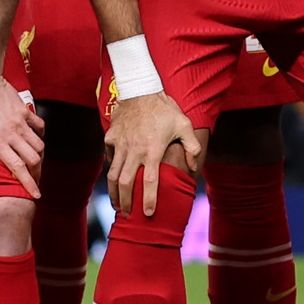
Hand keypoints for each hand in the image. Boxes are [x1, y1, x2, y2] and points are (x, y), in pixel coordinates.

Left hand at [0, 72, 43, 196]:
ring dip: (38, 154)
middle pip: (33, 158)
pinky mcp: (24, 110)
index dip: (28, 183)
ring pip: (39, 144)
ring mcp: (20, 122)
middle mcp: (12, 134)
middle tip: (34, 177)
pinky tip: (35, 137)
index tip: (36, 194)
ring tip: (34, 160)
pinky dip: (40, 134)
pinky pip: (39, 125)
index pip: (17, 168)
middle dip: (36, 171)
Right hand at [103, 89, 201, 215]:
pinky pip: (109, 158)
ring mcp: (120, 144)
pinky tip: (113, 180)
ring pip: (112, 174)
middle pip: (125, 183)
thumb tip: (194, 167)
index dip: (149, 199)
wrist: (139, 88)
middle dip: (125, 202)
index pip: (149, 181)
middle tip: (127, 215)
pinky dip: (110, 170)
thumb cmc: (164, 108)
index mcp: (153, 150)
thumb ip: (192, 146)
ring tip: (117, 205)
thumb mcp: (184, 124)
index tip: (148, 213)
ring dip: (114, 193)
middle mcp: (134, 150)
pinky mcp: (111, 138)